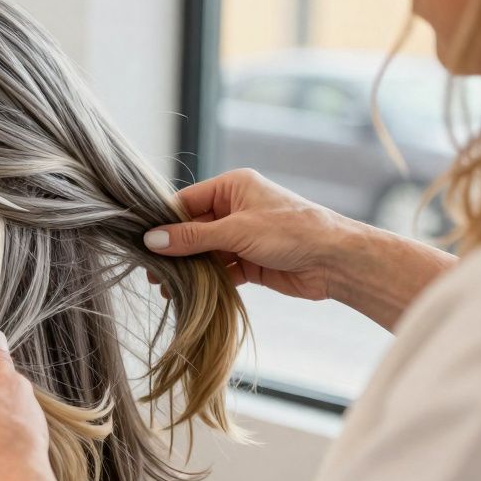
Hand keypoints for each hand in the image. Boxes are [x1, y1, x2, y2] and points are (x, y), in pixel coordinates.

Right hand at [143, 168, 354, 301]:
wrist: (336, 262)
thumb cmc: (292, 231)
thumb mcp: (236, 231)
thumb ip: (193, 237)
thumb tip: (153, 241)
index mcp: (232, 187)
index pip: (187, 202)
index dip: (164, 222)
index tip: (143, 242)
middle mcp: (236, 208)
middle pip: (193, 228)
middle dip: (174, 250)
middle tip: (151, 271)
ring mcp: (243, 235)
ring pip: (205, 251)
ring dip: (188, 268)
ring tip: (165, 287)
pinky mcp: (250, 260)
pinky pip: (220, 269)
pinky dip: (205, 280)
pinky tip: (188, 294)